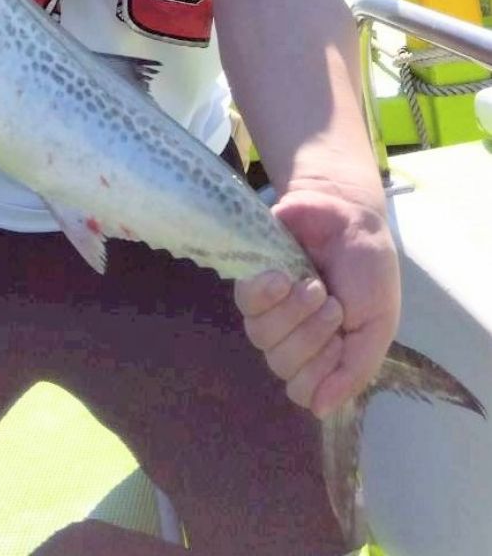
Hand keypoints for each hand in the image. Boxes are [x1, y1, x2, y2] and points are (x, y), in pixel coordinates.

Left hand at [234, 184, 399, 417]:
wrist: (348, 213)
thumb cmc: (367, 268)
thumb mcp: (377, 323)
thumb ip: (355, 368)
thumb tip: (320, 410)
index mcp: (325, 354)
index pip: (303, 390)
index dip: (318, 371)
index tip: (340, 340)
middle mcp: (292, 338)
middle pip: (281, 365)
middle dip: (311, 334)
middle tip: (332, 302)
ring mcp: (270, 310)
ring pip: (262, 337)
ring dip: (293, 311)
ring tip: (315, 284)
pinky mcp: (252, 280)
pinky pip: (245, 303)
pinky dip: (266, 293)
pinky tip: (284, 276)